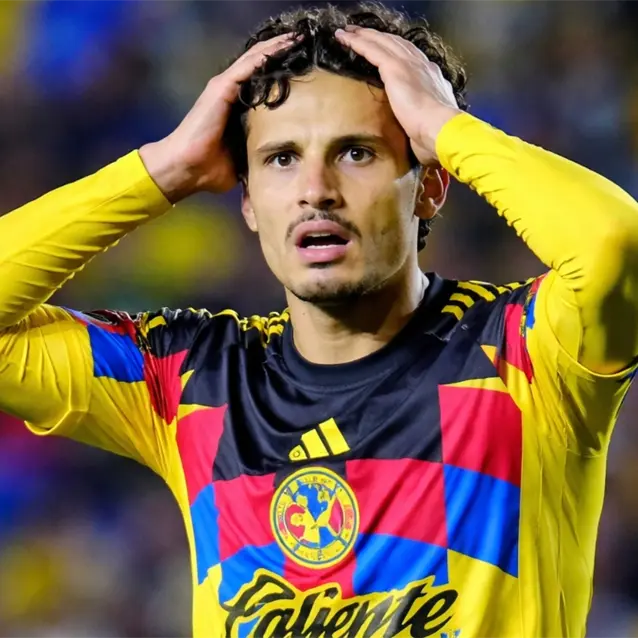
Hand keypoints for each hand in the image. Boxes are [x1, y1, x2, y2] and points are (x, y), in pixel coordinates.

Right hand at [140, 34, 296, 202]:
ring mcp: (224, 87)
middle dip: (281, 51)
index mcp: (236, 106)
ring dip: (276, 46)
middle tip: (304, 41)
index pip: (262, 80)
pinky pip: (247, 66)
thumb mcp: (244, 158)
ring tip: (297, 37)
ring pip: (255, 58)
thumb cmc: (211, 168)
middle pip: (260, 63)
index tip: (305, 64)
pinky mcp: (221, 88)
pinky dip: (265, 55)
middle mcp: (230, 90)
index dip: (281, 69)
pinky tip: (282, 46)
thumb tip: (279, 165)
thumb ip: (259, 153)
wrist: (187, 168)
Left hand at [335, 26, 460, 165]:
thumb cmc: (436, 135)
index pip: (410, 58)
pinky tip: (346, 39)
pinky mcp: (396, 69)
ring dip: (363, 35)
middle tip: (360, 33)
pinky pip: (372, 49)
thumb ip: (419, 120)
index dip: (396, 51)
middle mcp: (421, 66)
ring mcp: (409, 65)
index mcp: (431, 78)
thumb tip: (414, 131)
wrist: (441, 129)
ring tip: (347, 32)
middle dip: (377, 37)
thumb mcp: (428, 124)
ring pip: (382, 42)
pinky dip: (358, 42)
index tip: (384, 49)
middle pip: (395, 44)